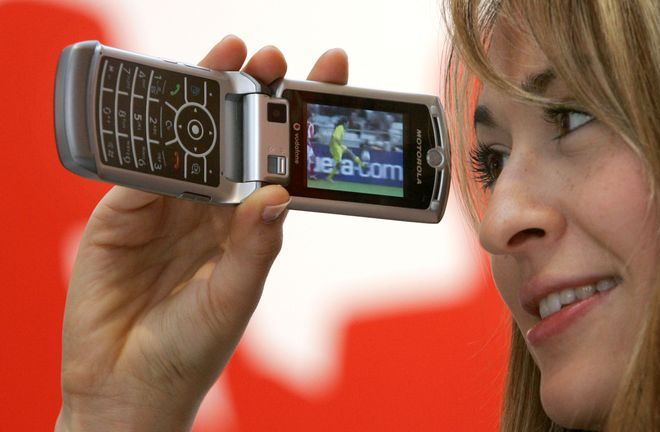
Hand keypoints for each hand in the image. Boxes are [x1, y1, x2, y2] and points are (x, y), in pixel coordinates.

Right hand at [56, 36, 348, 431]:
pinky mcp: (121, 213)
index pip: (276, 161)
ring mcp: (165, 207)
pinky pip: (138, 169)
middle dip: (252, 93)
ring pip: (186, 142)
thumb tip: (280, 194)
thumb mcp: (234, 296)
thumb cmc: (191, 349)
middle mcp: (208, 208)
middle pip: (233, 139)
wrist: (127, 386)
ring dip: (205, 100)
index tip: (327, 77)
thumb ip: (256, 247)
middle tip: (272, 57)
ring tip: (230, 59)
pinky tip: (176, 109)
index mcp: (244, 225)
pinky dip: (153, 140)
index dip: (299, 120)